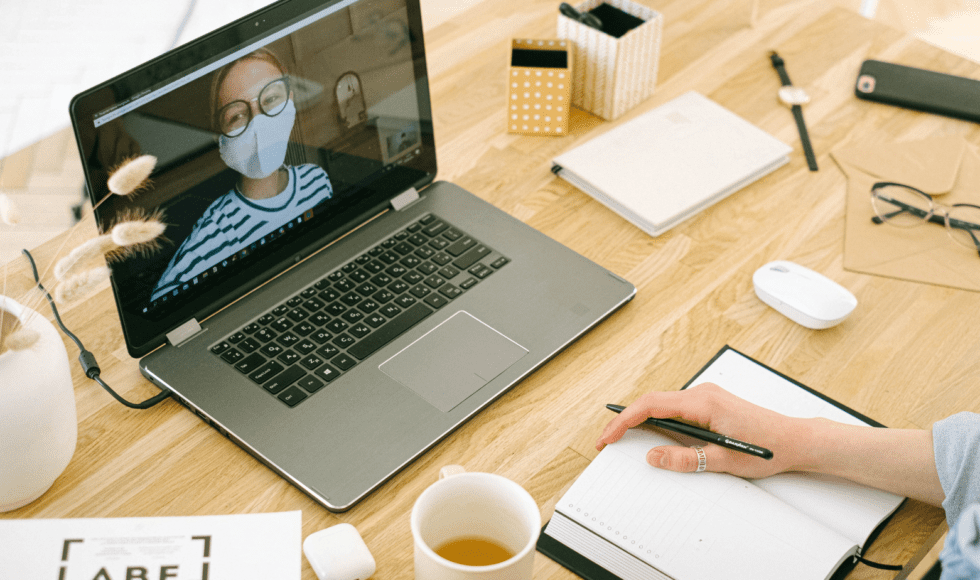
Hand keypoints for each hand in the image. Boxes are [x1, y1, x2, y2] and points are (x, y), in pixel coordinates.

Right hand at [595, 383, 809, 478]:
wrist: (794, 440)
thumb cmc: (767, 447)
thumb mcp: (722, 460)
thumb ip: (685, 459)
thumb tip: (653, 457)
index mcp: (703, 402)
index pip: (651, 405)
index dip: (624, 420)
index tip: (608, 436)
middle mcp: (703, 394)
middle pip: (652, 402)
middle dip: (626, 421)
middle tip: (607, 441)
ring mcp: (706, 398)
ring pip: (662, 405)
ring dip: (641, 420)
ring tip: (622, 438)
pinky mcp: (709, 404)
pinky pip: (675, 409)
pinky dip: (657, 420)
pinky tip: (650, 434)